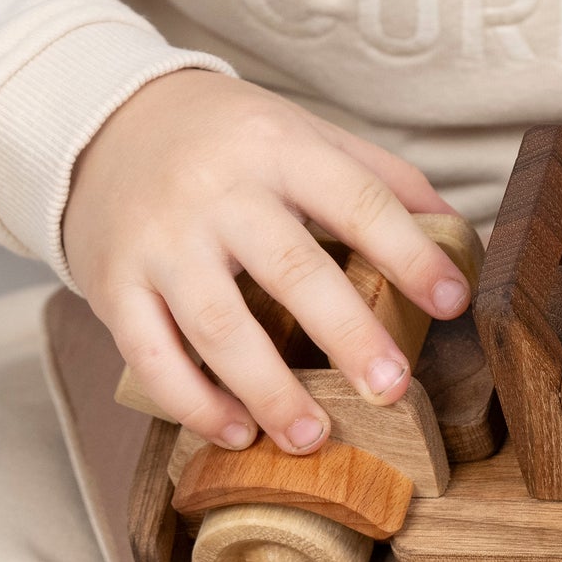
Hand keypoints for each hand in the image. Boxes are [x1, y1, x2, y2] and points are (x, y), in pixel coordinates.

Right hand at [64, 70, 469, 453]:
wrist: (104, 125)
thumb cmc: (230, 141)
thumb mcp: (305, 133)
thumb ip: (380, 178)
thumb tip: (457, 232)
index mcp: (279, 149)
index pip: (357, 202)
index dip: (410, 254)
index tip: (453, 301)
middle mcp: (218, 192)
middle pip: (292, 269)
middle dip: (348, 335)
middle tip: (392, 390)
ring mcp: (161, 240)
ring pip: (218, 324)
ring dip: (269, 389)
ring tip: (314, 437)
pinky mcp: (113, 284)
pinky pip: (151, 355)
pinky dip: (193, 402)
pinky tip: (237, 432)